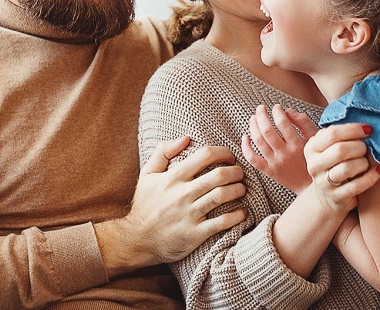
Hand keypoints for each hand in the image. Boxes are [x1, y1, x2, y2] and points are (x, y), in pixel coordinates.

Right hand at [100, 136, 246, 272]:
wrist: (137, 240)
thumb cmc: (145, 205)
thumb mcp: (147, 174)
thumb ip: (163, 152)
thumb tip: (185, 138)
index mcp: (173, 177)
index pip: (205, 155)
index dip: (223, 152)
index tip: (230, 157)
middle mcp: (182, 194)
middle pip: (219, 175)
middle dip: (236, 171)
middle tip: (240, 173)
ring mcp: (189, 214)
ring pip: (223, 196)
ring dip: (239, 190)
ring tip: (242, 189)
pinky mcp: (195, 234)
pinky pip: (223, 222)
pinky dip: (238, 215)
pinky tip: (243, 212)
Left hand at [241, 104, 318, 193]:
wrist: (310, 186)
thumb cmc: (313, 159)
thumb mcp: (314, 139)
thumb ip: (303, 122)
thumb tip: (287, 110)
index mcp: (298, 145)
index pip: (283, 123)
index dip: (277, 112)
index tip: (276, 107)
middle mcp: (285, 154)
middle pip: (267, 131)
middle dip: (261, 115)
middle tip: (260, 108)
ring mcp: (275, 164)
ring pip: (258, 142)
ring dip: (253, 127)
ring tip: (253, 118)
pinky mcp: (269, 172)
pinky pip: (252, 159)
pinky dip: (245, 147)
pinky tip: (245, 137)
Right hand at [303, 123, 379, 213]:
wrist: (326, 196)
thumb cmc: (334, 164)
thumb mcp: (329, 147)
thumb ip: (340, 134)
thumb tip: (365, 125)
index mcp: (312, 148)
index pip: (332, 133)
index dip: (353, 130)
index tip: (368, 130)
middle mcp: (314, 165)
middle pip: (340, 150)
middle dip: (359, 147)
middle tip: (366, 148)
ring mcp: (323, 183)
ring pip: (347, 168)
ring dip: (363, 162)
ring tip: (366, 161)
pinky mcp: (336, 197)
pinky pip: (357, 186)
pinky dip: (370, 177)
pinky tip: (377, 171)